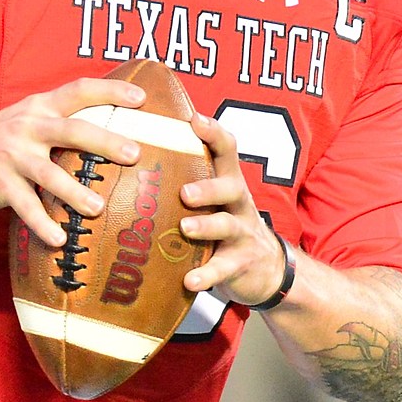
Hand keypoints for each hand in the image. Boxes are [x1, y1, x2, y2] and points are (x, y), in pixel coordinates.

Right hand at [0, 77, 145, 246]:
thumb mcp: (27, 120)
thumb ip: (61, 123)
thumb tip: (112, 133)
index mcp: (40, 107)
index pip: (79, 91)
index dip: (110, 91)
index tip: (141, 97)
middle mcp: (28, 127)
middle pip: (73, 130)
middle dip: (106, 142)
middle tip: (135, 154)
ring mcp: (12, 155)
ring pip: (50, 173)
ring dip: (75, 192)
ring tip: (97, 208)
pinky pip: (25, 206)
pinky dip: (42, 223)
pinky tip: (58, 238)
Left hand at [177, 110, 289, 304]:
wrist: (268, 270)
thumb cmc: (225, 227)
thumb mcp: (215, 201)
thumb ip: (187, 180)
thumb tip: (133, 153)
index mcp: (228, 183)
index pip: (227, 150)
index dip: (214, 133)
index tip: (194, 119)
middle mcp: (238, 204)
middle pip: (231, 187)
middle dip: (208, 187)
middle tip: (183, 192)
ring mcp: (242, 234)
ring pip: (227, 225)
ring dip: (206, 226)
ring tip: (186, 228)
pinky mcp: (241, 264)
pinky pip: (224, 268)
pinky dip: (206, 275)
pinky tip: (189, 281)